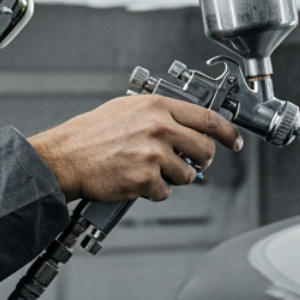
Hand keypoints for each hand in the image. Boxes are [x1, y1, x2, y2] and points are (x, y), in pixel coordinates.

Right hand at [28, 95, 242, 202]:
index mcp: (158, 107)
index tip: (234, 142)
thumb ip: (160, 114)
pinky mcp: (145, 180)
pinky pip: (166, 192)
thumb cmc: (92, 134)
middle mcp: (159, 128)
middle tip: (193, 163)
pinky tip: (137, 181)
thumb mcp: (128, 109)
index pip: (208, 118)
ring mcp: (153, 155)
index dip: (227, 133)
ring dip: (175, 177)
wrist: (65, 157)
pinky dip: (154, 191)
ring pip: (188, 174)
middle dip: (202, 160)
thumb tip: (188, 123)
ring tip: (151, 170)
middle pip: (205, 149)